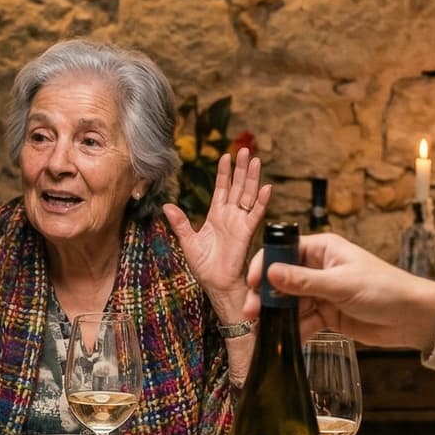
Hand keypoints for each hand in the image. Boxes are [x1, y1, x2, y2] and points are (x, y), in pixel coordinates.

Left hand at [163, 147, 271, 317]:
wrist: (216, 284)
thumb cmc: (205, 266)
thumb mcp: (188, 241)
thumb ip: (180, 222)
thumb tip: (167, 206)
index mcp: (216, 216)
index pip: (222, 189)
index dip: (225, 173)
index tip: (226, 156)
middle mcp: (230, 216)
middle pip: (238, 187)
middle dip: (242, 169)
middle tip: (247, 150)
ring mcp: (240, 223)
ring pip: (248, 195)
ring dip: (253, 178)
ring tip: (257, 161)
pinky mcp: (246, 233)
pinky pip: (256, 215)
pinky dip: (262, 202)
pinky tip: (267, 188)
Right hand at [242, 232, 434, 348]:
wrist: (413, 318)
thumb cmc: (384, 289)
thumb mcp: (341, 284)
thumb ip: (304, 282)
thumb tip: (271, 273)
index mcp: (322, 250)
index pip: (283, 252)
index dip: (264, 266)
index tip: (251, 284)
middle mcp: (318, 268)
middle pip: (281, 281)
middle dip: (265, 298)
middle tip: (251, 315)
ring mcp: (321, 293)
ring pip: (289, 304)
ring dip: (276, 318)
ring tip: (262, 334)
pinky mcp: (327, 315)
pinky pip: (303, 322)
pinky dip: (292, 332)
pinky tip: (282, 344)